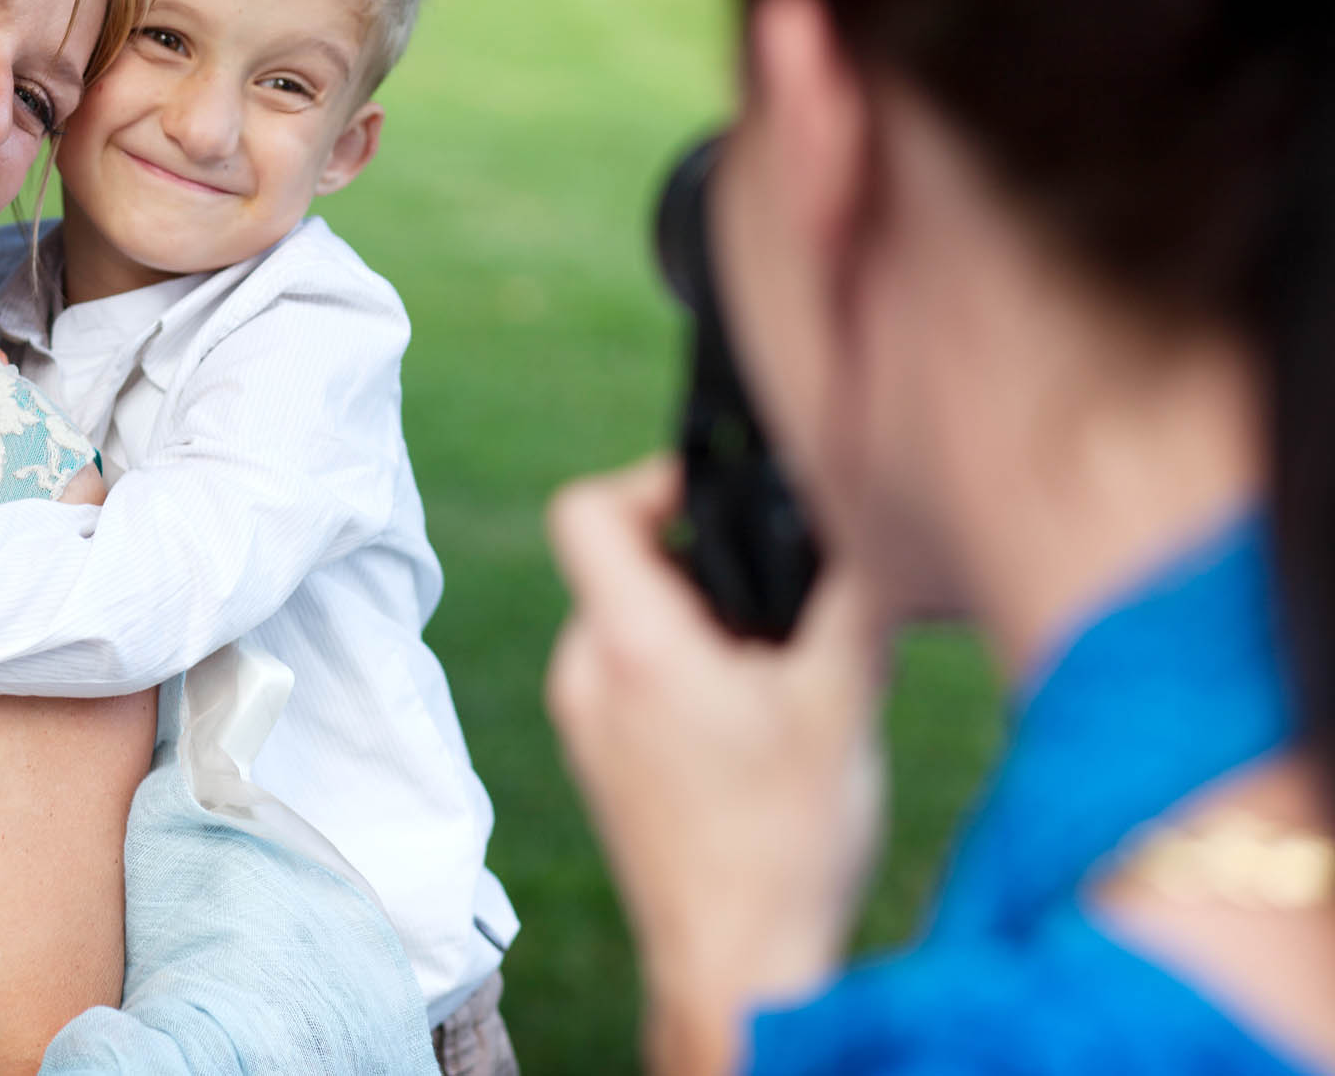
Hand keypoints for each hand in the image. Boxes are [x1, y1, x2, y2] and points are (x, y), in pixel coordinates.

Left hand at [545, 456, 888, 1075]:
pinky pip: (625, 677)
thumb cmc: (787, 841)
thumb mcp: (843, 699)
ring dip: (694, 625)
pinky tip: (746, 724)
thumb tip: (866, 519)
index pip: (586, 511)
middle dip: (700, 567)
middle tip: (778, 607)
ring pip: (627, 623)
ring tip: (771, 675)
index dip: (648, 482)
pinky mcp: (595, 760)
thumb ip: (851, 591)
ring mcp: (582, 722)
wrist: (738, 966)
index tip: (715, 499)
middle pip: (620, 565)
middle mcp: (586, 675)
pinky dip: (678, 673)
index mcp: (632, 646)